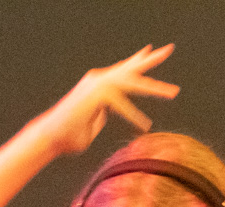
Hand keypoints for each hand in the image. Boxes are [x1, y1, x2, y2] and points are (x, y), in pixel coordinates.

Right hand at [33, 44, 179, 155]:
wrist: (50, 138)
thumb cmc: (68, 137)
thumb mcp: (91, 126)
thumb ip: (100, 117)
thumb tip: (106, 114)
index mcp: (97, 84)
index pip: (121, 70)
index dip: (135, 61)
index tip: (149, 50)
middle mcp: (97, 80)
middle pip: (129, 68)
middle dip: (151, 59)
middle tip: (170, 49)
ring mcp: (97, 85)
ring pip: (132, 83)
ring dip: (155, 88)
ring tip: (174, 92)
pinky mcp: (97, 95)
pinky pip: (122, 105)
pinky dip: (133, 116)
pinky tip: (145, 126)